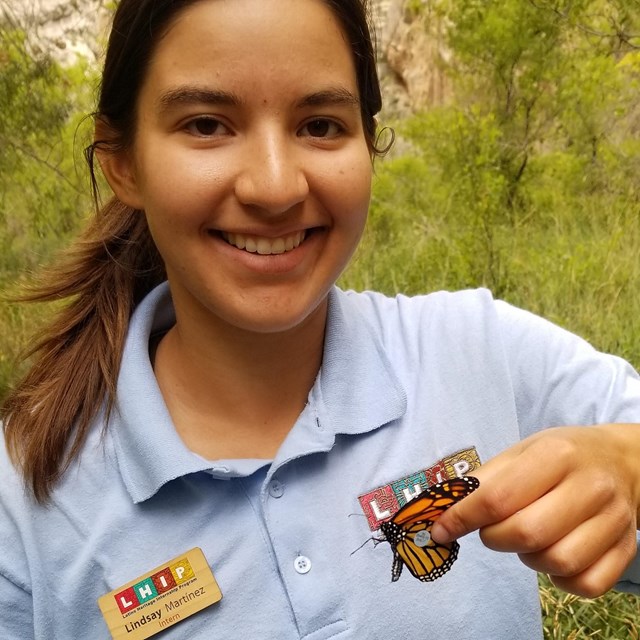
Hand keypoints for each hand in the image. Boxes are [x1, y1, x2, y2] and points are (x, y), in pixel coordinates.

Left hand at [430, 424, 639, 596]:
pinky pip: (586, 584)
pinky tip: (552, 554)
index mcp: (556, 454)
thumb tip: (445, 512)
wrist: (621, 461)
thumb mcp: (521, 451)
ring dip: (526, 558)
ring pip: (557, 562)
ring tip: (525, 537)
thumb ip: (484, 480)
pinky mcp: (626, 549)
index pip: (499, 497)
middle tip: (490, 530)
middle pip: (527, 533)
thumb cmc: (560, 456)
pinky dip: (560, 579)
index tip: (441, 531)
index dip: (462, 518)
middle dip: (494, 538)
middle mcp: (590, 486)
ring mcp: (614, 520)